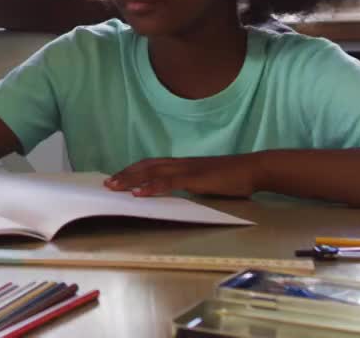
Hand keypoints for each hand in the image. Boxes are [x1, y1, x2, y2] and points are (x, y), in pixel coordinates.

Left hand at [106, 154, 262, 197]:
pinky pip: (168, 183)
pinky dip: (151, 188)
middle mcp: (181, 164)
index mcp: (183, 165)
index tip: (118, 177)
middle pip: (146, 166)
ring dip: (131, 179)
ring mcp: (187, 170)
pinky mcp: (195, 179)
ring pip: (152, 173)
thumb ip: (192, 186)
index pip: (152, 165)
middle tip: (107, 183)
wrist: (253, 169)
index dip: (134, 170)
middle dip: (125, 174)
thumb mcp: (207, 182)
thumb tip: (181, 196)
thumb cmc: (233, 178)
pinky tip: (138, 194)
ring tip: (115, 187)